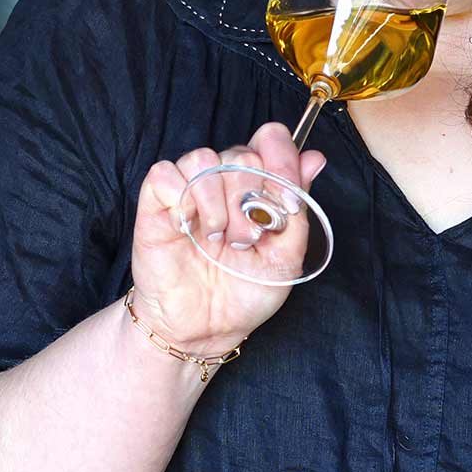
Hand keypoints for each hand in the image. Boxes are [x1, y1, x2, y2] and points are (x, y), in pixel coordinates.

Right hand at [131, 121, 326, 358]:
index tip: (288, 202)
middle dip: (250, 198)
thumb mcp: (286, 255)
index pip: (270, 141)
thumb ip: (297, 206)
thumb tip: (315, 158)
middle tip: (247, 241)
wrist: (206, 330)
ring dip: (217, 201)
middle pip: (240, 153)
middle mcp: (224, 184)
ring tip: (218, 239)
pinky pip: (164, 174)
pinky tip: (188, 227)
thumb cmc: (244, 293)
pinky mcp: (156, 207)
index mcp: (257, 188)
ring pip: (202, 158)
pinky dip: (180, 195)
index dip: (282, 159)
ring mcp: (189, 193)